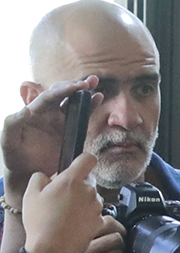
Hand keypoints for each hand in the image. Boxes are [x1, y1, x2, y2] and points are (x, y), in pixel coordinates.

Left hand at [4, 75, 95, 191]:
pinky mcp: (71, 131)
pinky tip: (98, 98)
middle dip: (75, 85)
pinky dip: (90, 106)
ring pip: (74, 102)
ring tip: (95, 84)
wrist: (29, 172)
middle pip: (62, 93)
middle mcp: (48, 113)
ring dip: (85, 92)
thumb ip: (12, 124)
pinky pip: (82, 116)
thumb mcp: (7, 140)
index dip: (63, 90)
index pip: (49, 96)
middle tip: (90, 81)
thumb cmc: (14, 156)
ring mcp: (61, 121)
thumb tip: (26, 110)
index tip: (76, 86)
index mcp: (33, 111)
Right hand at [19, 153, 102, 252]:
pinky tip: (72, 224)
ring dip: (82, 201)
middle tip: (60, 197)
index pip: (88, 159)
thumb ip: (41, 178)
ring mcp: (97, 207)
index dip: (83, 161)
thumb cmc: (40, 220)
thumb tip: (50, 177)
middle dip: (77, 185)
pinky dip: (85, 215)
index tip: (75, 168)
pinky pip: (94, 212)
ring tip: (64, 213)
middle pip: (88, 180)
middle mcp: (89, 191)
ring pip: (91, 197)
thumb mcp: (31, 194)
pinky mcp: (100, 221)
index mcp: (72, 180)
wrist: (52, 248)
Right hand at [58, 215, 123, 252]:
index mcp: (71, 229)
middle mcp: (77, 237)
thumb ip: (80, 233)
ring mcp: (84, 251)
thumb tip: (102, 227)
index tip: (114, 230)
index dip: (111, 223)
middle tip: (121, 239)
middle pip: (110, 223)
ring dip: (121, 246)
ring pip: (116, 239)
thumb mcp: (66, 242)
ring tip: (118, 251)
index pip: (97, 215)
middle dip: (120, 231)